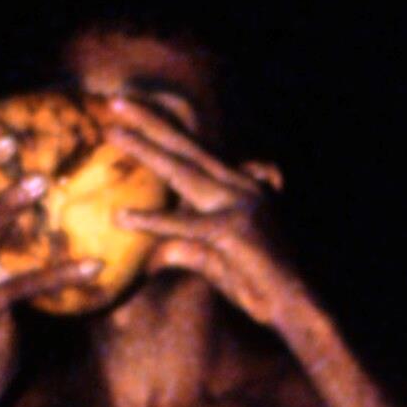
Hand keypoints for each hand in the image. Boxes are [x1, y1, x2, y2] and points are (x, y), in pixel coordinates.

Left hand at [91, 92, 300, 330]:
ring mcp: (238, 205)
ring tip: (111, 133)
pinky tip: (122, 218)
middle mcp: (239, 187)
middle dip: (151, 122)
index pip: (195, 151)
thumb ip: (185, 250)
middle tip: (116, 101)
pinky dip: (153, 222)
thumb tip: (155, 256)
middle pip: (186, 147)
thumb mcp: (214, 262)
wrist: (295, 306)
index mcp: (238, 187)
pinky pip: (184, 226)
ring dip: (145, 150)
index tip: (135, 111)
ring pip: (182, 171)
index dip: (165, 129)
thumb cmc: (258, 286)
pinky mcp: (233, 231)